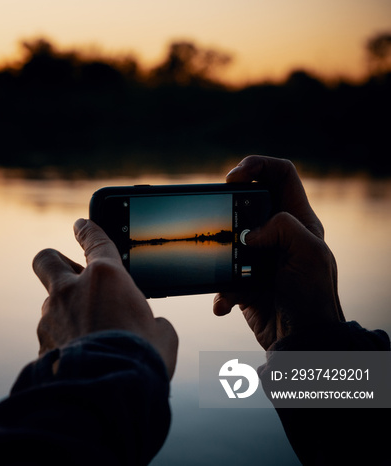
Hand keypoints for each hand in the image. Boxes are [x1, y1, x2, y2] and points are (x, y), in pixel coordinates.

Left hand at [33, 218, 177, 377]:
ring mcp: (52, 317)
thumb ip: (152, 321)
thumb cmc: (142, 359)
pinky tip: (79, 359)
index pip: (94, 240)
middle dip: (55, 261)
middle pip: (47, 259)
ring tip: (88, 336)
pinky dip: (63, 343)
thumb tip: (150, 328)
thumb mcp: (161, 334)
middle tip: (69, 274)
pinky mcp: (43, 343)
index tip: (81, 225)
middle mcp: (71, 290)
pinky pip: (51, 337)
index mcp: (106, 277)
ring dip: (66, 313)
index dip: (88, 229)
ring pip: (51, 305)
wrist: (107, 393)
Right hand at [213, 155, 344, 349]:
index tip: (232, 178)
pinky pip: (221, 275)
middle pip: (247, 201)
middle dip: (228, 209)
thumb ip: (284, 228)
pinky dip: (219, 290)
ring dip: (219, 255)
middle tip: (217, 216)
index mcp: (299, 221)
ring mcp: (258, 257)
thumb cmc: (314, 300)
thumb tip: (250, 232)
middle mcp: (278, 234)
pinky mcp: (242, 280)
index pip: (281, 175)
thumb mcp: (310, 254)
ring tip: (226, 271)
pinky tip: (226, 303)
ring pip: (228, 238)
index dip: (257, 166)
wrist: (300, 342)